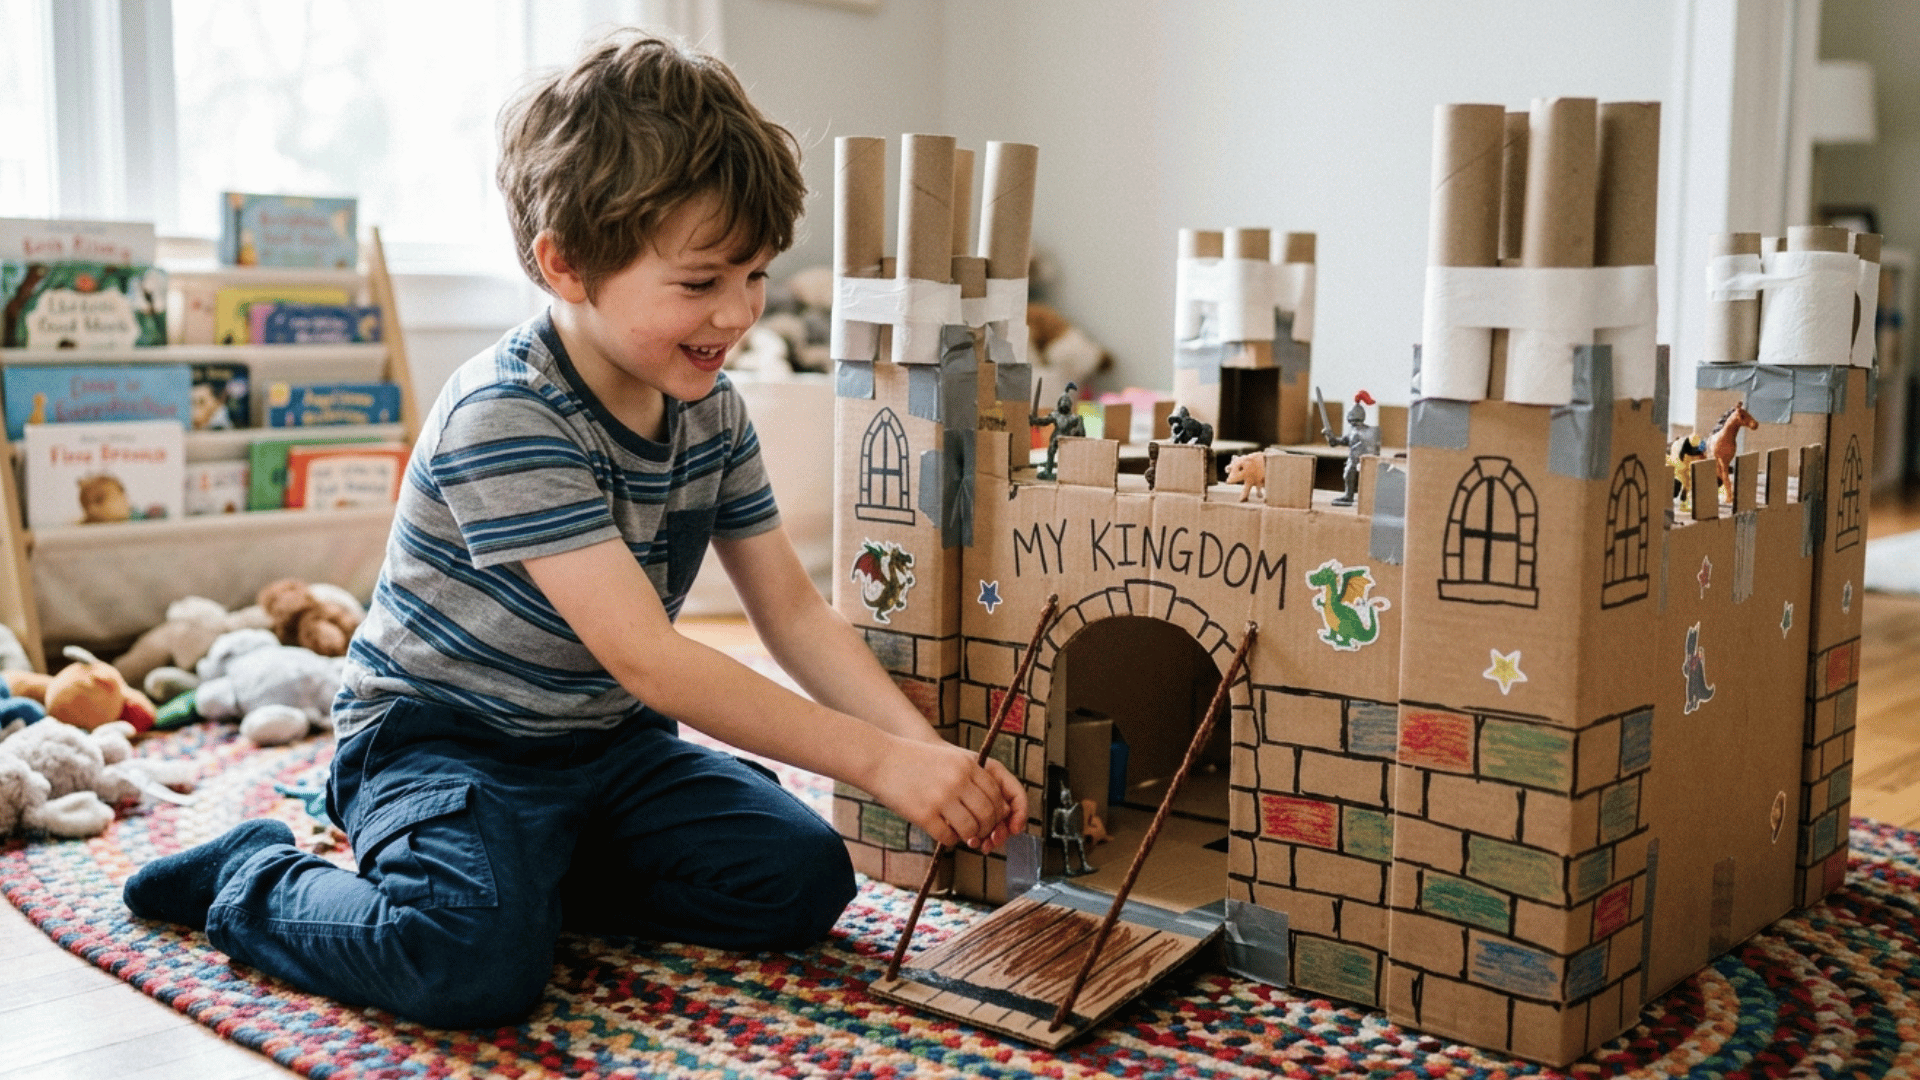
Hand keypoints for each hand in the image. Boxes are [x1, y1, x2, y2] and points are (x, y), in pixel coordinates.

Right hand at [868, 737, 1028, 854]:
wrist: (879, 759)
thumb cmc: (914, 761)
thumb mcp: (948, 760)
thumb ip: (970, 778)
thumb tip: (994, 808)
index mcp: (967, 765)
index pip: (996, 794)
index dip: (997, 811)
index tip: (990, 818)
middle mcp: (958, 780)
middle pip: (987, 814)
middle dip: (986, 828)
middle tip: (978, 831)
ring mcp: (941, 798)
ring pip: (970, 828)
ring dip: (969, 836)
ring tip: (962, 834)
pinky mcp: (924, 814)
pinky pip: (948, 837)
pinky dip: (949, 840)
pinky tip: (943, 834)